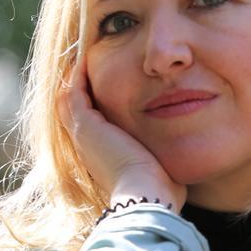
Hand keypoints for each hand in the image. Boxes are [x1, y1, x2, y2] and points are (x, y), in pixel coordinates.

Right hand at [57, 56, 186, 211]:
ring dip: (77, 77)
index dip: (100, 104)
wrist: (147, 196)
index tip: (114, 84)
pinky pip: (73, 91)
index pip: (95, 124)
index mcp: (104, 156)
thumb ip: (165, 158)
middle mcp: (88, 146)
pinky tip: (88, 56)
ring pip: (70, 98)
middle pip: (77, 109)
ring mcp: (82, 135)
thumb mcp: (163, 168)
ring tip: (89, 53)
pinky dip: (78, 74)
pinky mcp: (84, 125)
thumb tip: (180, 159)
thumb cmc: (162, 190)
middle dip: (84, 86)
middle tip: (93, 63)